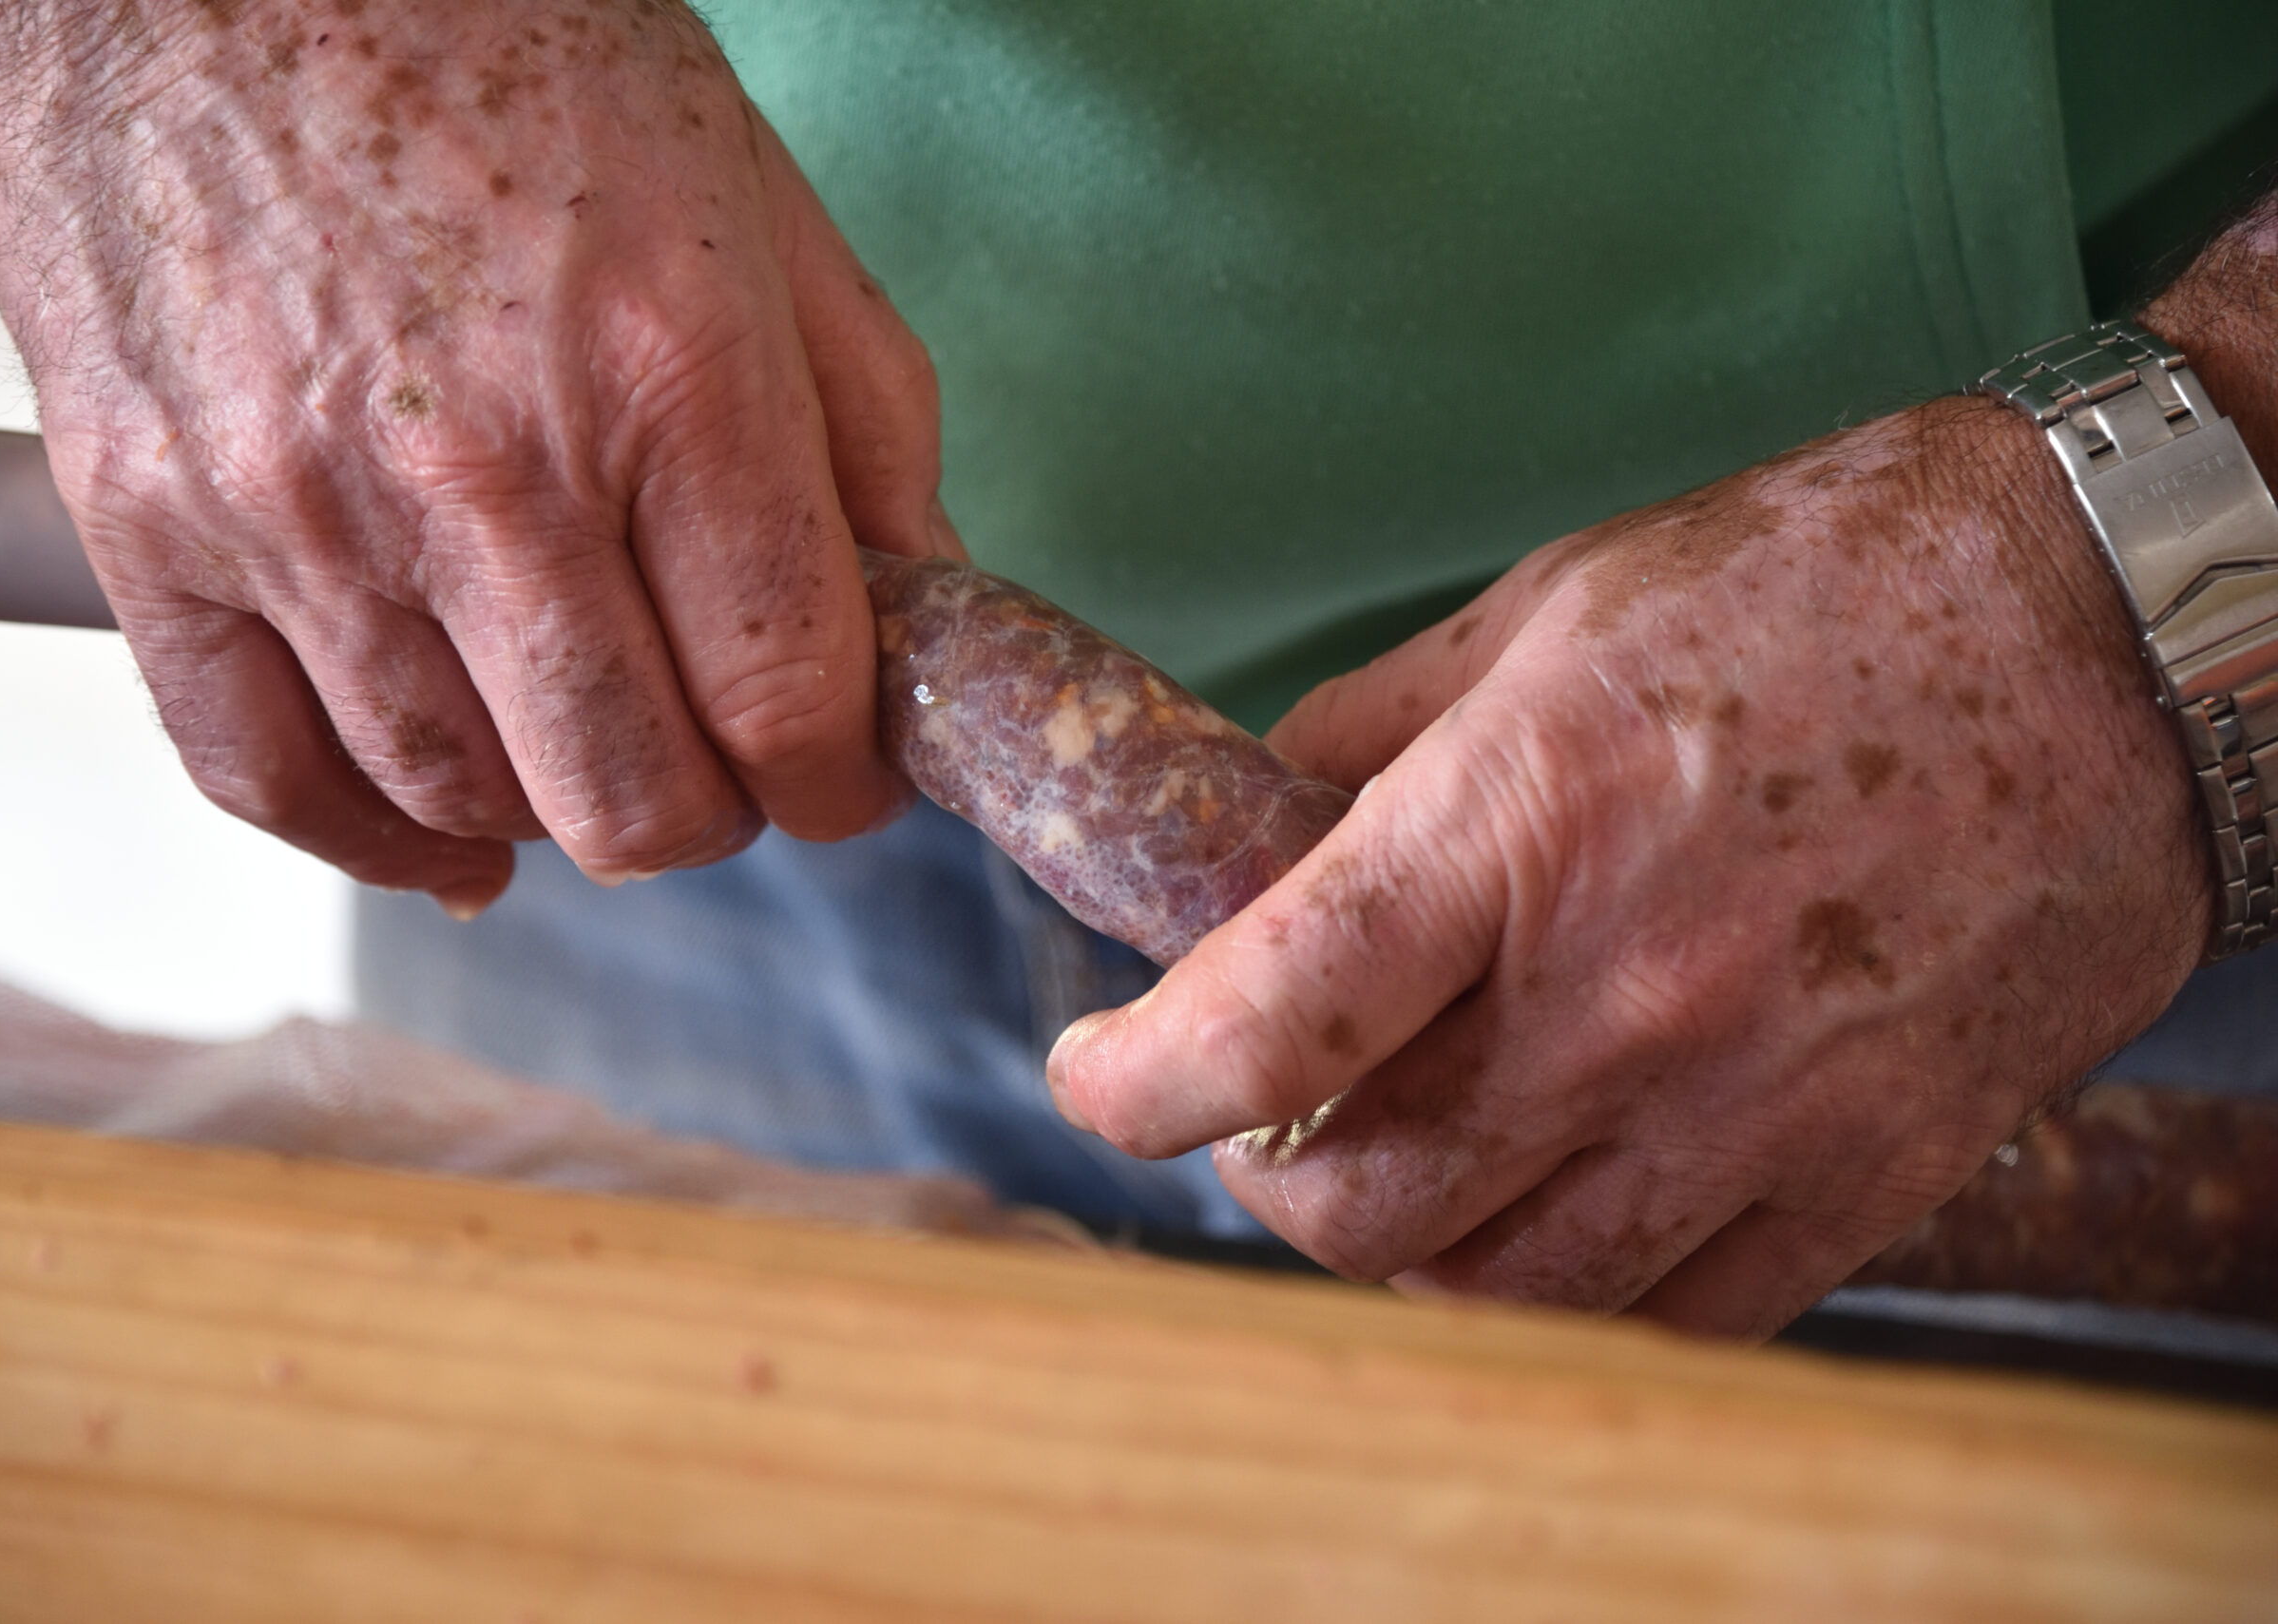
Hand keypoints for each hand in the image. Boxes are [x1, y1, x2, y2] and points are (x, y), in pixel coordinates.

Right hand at [0, 0, 950, 911]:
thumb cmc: (500, 50)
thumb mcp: (757, 203)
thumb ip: (868, 432)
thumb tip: (925, 624)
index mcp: (672, 374)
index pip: (790, 701)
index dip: (841, 784)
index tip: (840, 776)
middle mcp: (487, 466)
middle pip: (632, 798)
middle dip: (711, 814)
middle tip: (720, 761)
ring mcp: (300, 508)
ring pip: (463, 802)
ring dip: (554, 811)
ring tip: (582, 738)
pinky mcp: (150, 525)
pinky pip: (263, 775)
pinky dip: (370, 838)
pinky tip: (442, 833)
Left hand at [1051, 391, 2220, 1340]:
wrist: (2114, 628)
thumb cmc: (1820, 584)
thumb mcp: (1548, 607)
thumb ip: (1372, 738)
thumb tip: (1253, 824)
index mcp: (1520, 823)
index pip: (1265, 1021)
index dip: (1132, 1085)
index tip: (1098, 1077)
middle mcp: (1628, 997)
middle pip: (1357, 1209)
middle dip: (1265, 1176)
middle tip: (1263, 1112)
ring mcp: (1757, 1108)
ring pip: (1502, 1294)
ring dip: (1411, 1245)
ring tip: (1407, 1154)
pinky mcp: (1872, 1176)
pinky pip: (1674, 1320)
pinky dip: (1576, 1285)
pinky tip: (1559, 1197)